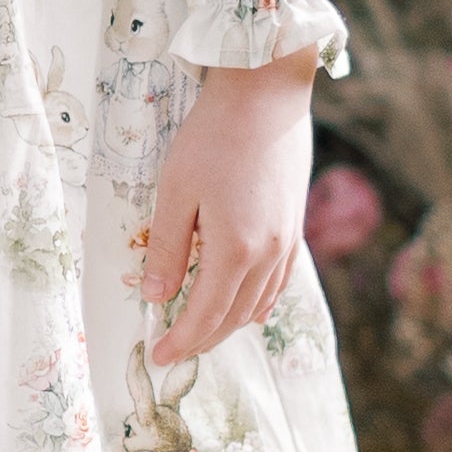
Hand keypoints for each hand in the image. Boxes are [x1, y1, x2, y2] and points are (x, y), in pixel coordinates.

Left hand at [143, 49, 316, 366]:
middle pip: (234, 316)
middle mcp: (268, 254)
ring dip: (230, 325)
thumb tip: (156, 296)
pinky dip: (260, 302)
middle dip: (203, 339)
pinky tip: (251, 309)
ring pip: (258, 302)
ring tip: (204, 334)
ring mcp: (287, 240)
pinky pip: (279, 281)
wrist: (266, 94)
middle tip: (176, 350)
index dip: (181, 340)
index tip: (159, 356)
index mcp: (235, 250)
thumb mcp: (175, 192)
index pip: (205, 314)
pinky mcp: (295, 224)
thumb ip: (166, 248)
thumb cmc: (213, 137)